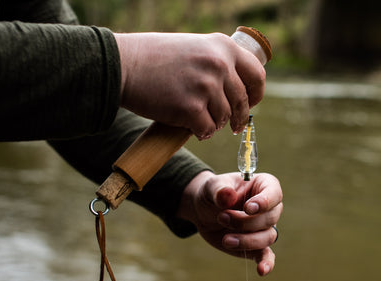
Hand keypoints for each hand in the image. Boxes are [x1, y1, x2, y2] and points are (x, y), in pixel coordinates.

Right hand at [114, 32, 265, 138]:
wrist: (123, 65)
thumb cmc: (155, 58)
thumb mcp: (195, 48)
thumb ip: (217, 62)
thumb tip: (237, 88)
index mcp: (223, 47)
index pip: (257, 75)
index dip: (256, 94)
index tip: (251, 103)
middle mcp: (219, 65)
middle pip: (242, 102)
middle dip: (237, 117)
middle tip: (231, 125)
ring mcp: (206, 87)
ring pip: (224, 118)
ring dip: (214, 123)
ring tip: (198, 120)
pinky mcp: (191, 108)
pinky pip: (207, 129)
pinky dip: (201, 132)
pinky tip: (190, 127)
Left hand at [177, 171, 282, 275]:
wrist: (203, 210)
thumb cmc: (212, 193)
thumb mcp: (211, 186)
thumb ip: (219, 190)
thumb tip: (227, 196)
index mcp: (263, 186)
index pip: (274, 193)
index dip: (265, 202)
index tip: (248, 208)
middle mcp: (269, 208)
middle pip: (270, 218)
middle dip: (245, 222)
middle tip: (221, 217)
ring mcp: (264, 228)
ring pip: (268, 237)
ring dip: (247, 240)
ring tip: (225, 239)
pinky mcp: (256, 246)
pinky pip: (267, 255)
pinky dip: (266, 263)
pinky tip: (262, 271)